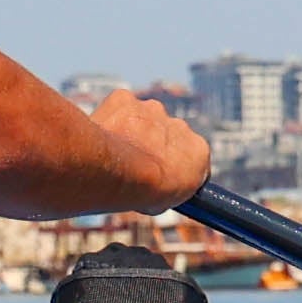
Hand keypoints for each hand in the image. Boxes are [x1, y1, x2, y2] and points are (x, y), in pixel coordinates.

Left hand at [88, 88, 210, 211]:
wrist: (120, 173)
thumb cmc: (143, 193)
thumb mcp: (166, 202)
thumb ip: (167, 187)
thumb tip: (155, 192)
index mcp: (198, 150)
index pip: (188, 156)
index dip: (170, 165)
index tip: (157, 173)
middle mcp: (180, 125)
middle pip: (164, 134)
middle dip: (150, 145)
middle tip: (130, 163)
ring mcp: (153, 110)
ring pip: (140, 119)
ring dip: (130, 131)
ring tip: (113, 152)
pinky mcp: (126, 99)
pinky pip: (118, 107)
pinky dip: (110, 118)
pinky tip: (103, 135)